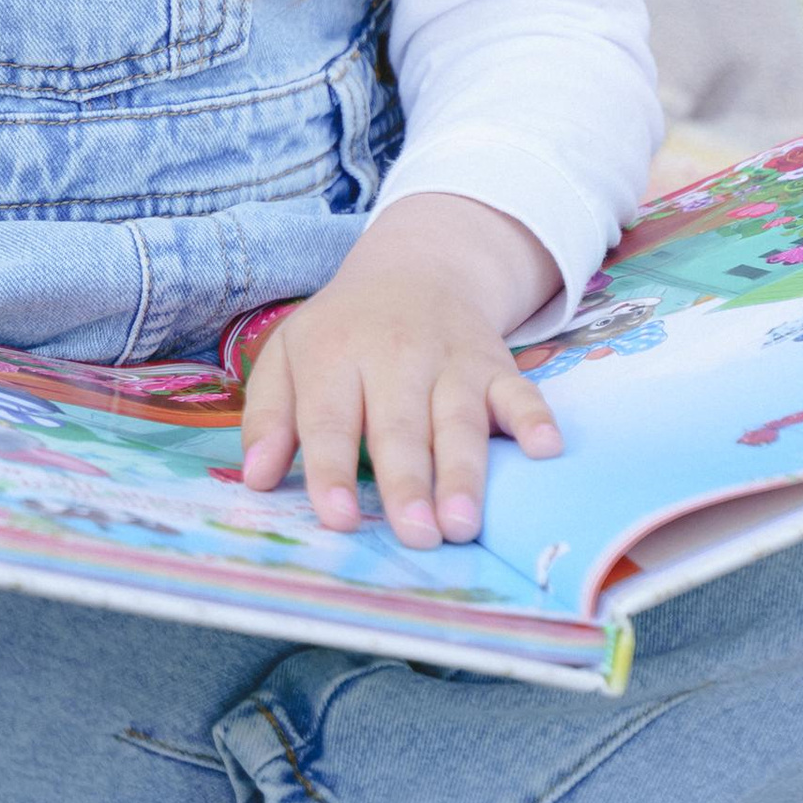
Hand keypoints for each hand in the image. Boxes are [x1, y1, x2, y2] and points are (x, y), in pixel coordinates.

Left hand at [237, 194, 564, 551]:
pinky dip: (535, 418)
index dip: (332, 469)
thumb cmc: (343, 331)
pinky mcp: (497, 366)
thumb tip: (257, 478)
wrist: (417, 268)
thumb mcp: (289, 356)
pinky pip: (520, 392)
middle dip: (408, 482)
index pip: (330, 418)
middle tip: (415, 534)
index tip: (340, 518)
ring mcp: (451, 361)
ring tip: (463, 523)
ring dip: (464, 471)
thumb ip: (270, 416)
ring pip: (458, 420)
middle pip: (400, 426)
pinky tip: (545, 449)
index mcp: (334, 355)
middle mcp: (394, 356)